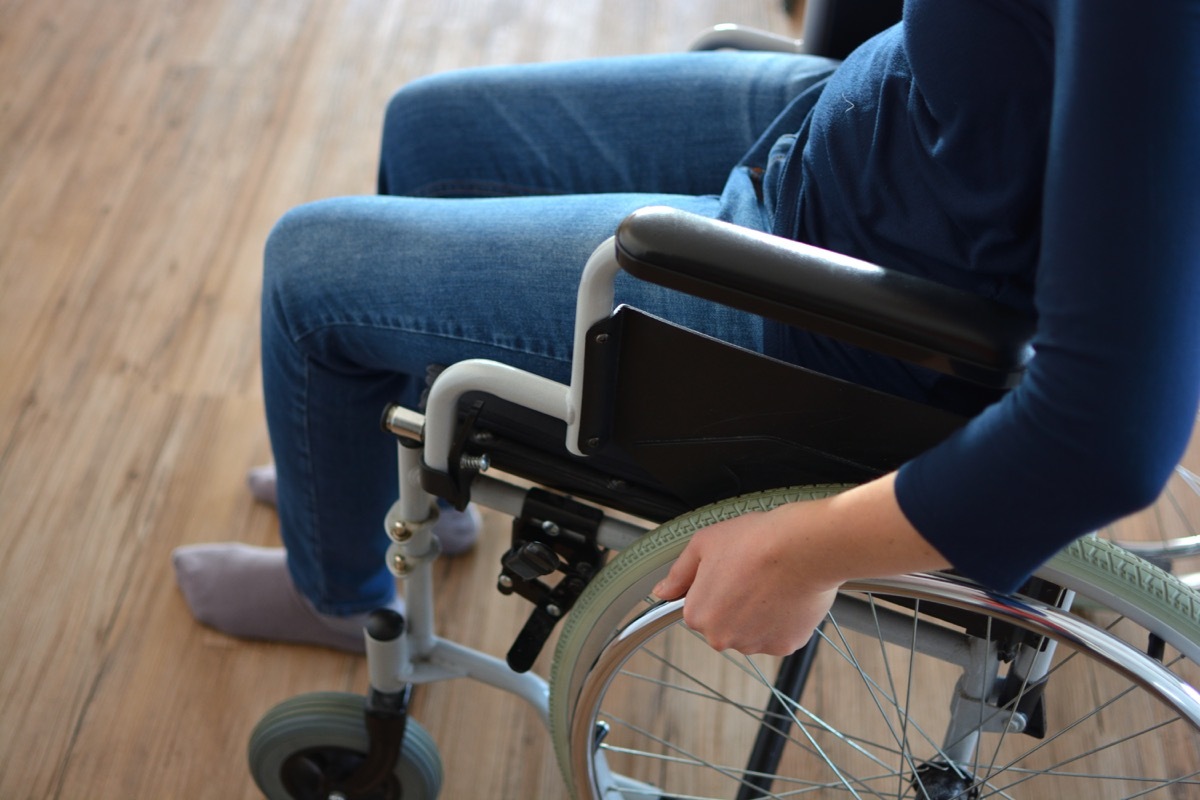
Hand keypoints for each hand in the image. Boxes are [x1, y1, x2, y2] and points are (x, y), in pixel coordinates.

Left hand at [652, 503, 839, 655]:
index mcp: (698, 615)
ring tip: (772, 583)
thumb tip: (661, 591)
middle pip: (724, 625)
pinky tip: (787, 596)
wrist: (803, 546)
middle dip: (735, 605)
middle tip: (752, 576)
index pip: (699, 608)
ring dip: (759, 615)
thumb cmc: (754, 540)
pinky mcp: (785, 646)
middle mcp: (722, 638)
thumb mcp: (704, 543)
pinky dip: (782, 621)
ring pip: (751, 632)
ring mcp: (755, 644)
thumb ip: (679, 573)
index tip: (730, 571)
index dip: (715, 586)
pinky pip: (778, 636)